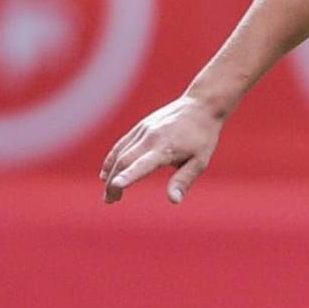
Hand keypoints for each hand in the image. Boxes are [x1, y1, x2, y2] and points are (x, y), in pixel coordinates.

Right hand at [100, 97, 224, 203]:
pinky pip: (121, 145)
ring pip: (120, 154)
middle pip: (124, 161)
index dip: (128, 176)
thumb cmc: (203, 137)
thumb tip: (174, 201)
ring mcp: (143, 131)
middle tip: (110, 200)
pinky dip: (111, 159)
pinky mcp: (140, 127)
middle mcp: (150, 138)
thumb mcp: (200, 161)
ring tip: (109, 194)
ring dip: (110, 174)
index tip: (116, 187)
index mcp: (166, 148)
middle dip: (114, 182)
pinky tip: (106, 173)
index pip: (142, 164)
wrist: (200, 106)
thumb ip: (184, 180)